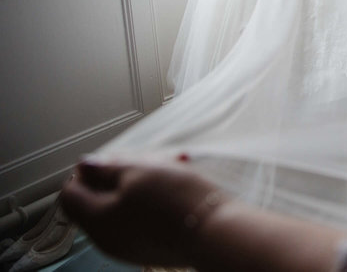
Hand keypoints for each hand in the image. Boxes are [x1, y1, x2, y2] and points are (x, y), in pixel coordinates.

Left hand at [61, 154, 224, 267]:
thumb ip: (106, 168)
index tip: (110, 160)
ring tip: (170, 168)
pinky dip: (153, 200)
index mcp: (97, 220)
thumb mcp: (139, 171)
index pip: (71, 193)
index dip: (87, 171)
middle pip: (99, 199)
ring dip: (141, 184)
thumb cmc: (177, 202)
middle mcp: (108, 238)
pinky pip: (142, 218)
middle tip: (147, 160)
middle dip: (121, 174)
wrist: (216, 233)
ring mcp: (130, 245)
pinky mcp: (152, 246)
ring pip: (123, 206)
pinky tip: (177, 186)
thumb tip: (85, 166)